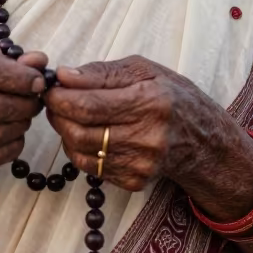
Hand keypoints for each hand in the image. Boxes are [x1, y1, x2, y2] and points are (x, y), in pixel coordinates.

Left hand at [45, 56, 244, 193]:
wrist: (203, 139)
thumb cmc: (171, 95)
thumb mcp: (144, 70)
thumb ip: (101, 72)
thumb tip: (64, 75)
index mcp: (150, 101)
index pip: (87, 104)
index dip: (59, 96)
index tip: (50, 87)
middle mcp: (146, 137)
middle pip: (79, 131)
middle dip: (56, 114)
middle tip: (54, 100)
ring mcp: (140, 164)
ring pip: (80, 151)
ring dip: (64, 131)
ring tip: (70, 115)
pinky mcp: (134, 181)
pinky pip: (91, 167)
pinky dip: (80, 149)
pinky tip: (88, 134)